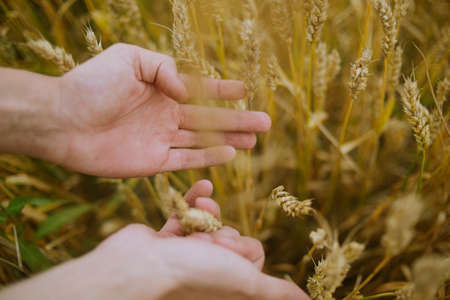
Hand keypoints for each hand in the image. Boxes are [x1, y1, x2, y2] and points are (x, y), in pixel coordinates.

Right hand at [0, 181, 308, 299]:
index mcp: (227, 284)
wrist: (141, 264)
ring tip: (201, 213)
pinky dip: (194, 199)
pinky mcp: (166, 238)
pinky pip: (186, 213)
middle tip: (206, 244)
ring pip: (210, 223)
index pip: (251, 254)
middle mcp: (208, 271)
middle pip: (231, 236)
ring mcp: (185, 254)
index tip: (224, 254)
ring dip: (209, 214)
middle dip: (222, 233)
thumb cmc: (193, 274)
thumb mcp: (245, 282)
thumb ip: (275, 292)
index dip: (242, 249)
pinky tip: (204, 185)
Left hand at [53, 43, 269, 176]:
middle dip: (237, 119)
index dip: (222, 90)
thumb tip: (186, 91)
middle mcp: (164, 114)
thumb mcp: (129, 58)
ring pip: (203, 141)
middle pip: (208, 119)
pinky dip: (208, 158)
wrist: (62, 120)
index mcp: (160, 88)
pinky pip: (186, 160)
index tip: (245, 89)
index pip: (199, 89)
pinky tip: (230, 153)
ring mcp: (160, 139)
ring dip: (229, 140)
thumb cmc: (92, 84)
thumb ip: (163, 68)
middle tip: (265, 122)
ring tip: (254, 139)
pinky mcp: (152, 162)